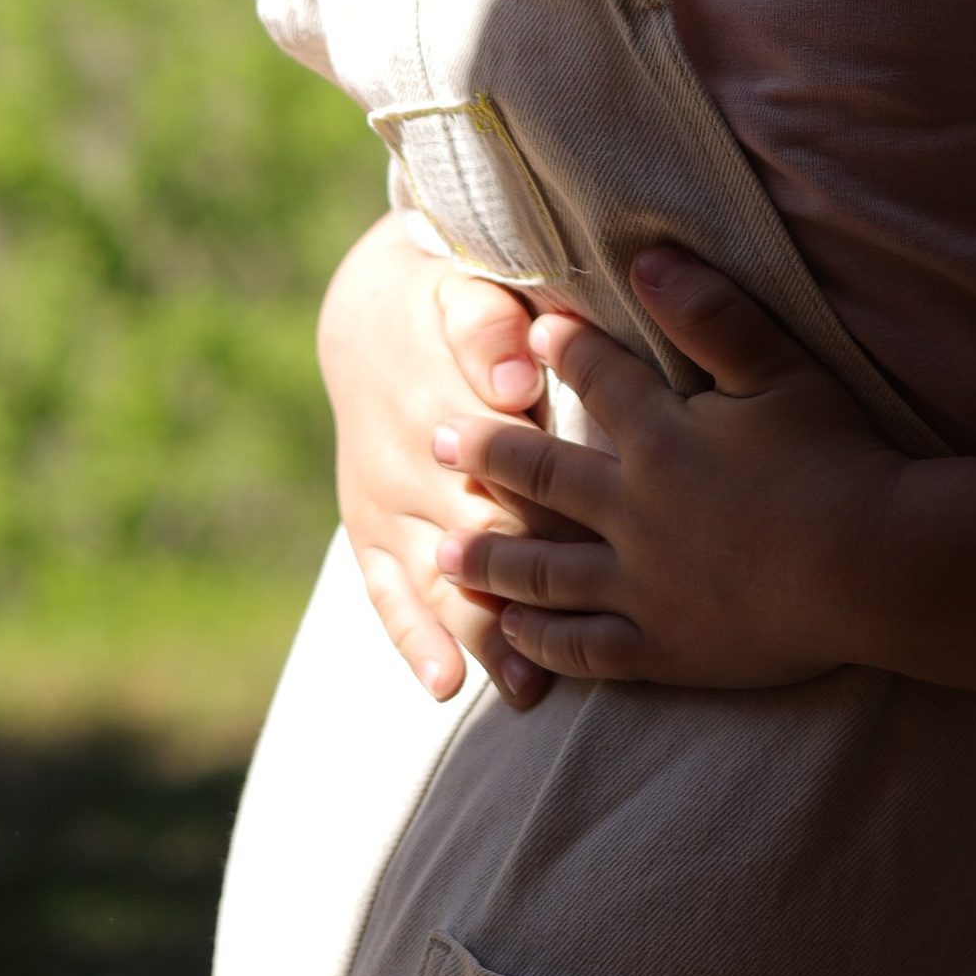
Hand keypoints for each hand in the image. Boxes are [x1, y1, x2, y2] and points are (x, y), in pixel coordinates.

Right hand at [317, 210, 549, 705]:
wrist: (369, 317)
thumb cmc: (449, 300)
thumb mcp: (469, 289)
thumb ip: (491, 330)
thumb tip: (513, 382)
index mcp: (446, 402)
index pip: (512, 472)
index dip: (558, 516)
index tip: (607, 556)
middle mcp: (412, 462)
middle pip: (480, 537)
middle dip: (528, 592)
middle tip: (583, 644)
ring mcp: (386, 503)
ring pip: (438, 578)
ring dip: (480, 633)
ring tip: (527, 686)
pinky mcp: (369, 530)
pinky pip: (385, 591)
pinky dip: (412, 638)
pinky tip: (444, 685)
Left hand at [436, 249, 910, 687]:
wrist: (872, 569)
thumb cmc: (838, 459)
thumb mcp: (781, 369)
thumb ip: (709, 312)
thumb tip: (644, 256)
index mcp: (660, 439)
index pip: (598, 382)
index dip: (564, 351)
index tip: (532, 330)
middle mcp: (634, 513)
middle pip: (543, 480)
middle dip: (485, 456)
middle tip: (431, 441)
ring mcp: (643, 588)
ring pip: (544, 572)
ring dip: (489, 560)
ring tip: (442, 552)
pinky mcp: (665, 649)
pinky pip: (584, 649)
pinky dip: (540, 642)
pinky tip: (510, 636)